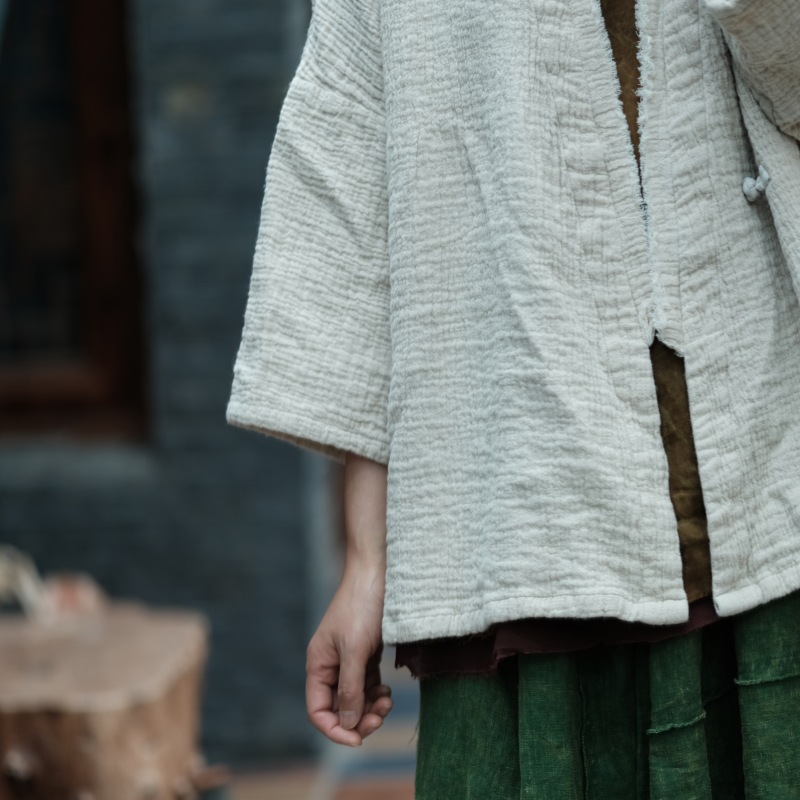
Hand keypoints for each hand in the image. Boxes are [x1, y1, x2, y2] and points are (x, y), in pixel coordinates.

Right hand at [306, 560, 392, 745]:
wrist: (379, 572)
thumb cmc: (363, 606)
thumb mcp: (356, 650)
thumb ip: (350, 688)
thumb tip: (347, 723)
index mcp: (318, 664)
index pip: (318, 710)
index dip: (335, 729)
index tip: (359, 739)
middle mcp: (330, 664)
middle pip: (338, 707)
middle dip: (358, 719)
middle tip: (381, 717)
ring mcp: (348, 659)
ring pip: (355, 698)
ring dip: (370, 708)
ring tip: (387, 703)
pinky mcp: (365, 653)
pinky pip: (367, 685)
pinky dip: (376, 694)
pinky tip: (387, 693)